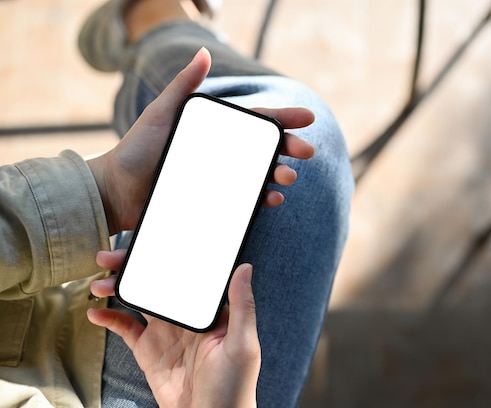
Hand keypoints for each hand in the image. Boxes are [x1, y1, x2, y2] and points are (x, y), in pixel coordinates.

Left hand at [87, 48, 314, 234]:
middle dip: (289, 149)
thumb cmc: (136, 149)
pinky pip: (244, 202)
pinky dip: (261, 200)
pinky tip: (272, 198)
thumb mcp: (160, 113)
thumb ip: (183, 86)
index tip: (307, 118)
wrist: (115, 190)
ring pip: (259, 175)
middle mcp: (222, 154)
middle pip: (264, 149)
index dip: (283, 118)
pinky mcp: (215, 203)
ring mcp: (220, 179)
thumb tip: (205, 52)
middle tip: (306, 152)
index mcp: (215, 131)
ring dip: (279, 174)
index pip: (256, 122)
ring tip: (287, 176)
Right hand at [88, 250, 259, 407]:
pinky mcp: (149, 351)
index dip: (166, 256)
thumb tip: (245, 267)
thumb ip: (242, 306)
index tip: (147, 243)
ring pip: (139, 300)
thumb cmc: (235, 387)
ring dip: (118, 289)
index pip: (186, 274)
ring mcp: (166, 332)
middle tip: (109, 258)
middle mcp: (186, 315)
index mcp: (209, 309)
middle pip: (157, 282)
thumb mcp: (243, 344)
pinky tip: (95, 312)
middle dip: (134, 267)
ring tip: (99, 284)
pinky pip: (126, 329)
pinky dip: (109, 319)